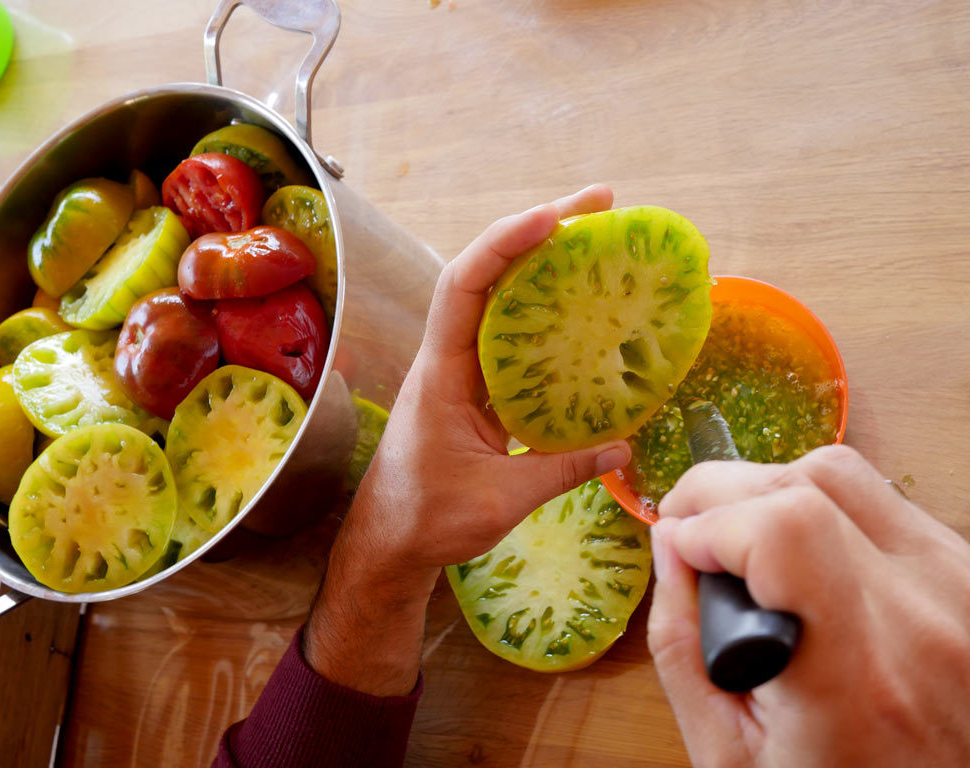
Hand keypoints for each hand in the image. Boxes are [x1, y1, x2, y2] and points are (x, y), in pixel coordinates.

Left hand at [305, 185, 632, 694]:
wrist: (389, 543)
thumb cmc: (427, 519)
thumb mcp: (499, 498)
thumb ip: (562, 471)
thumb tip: (624, 448)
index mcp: (443, 374)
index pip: (464, 287)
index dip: (504, 244)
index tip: (553, 216)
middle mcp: (450, 360)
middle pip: (488, 277)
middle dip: (538, 236)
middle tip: (600, 208)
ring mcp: (463, 374)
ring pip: (501, 303)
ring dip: (544, 269)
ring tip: (599, 243)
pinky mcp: (477, 393)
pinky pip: (513, 341)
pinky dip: (548, 318)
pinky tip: (585, 314)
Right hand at [647, 444, 969, 766]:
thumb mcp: (726, 752)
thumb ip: (678, 644)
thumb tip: (669, 541)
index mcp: (853, 681)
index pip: (785, 531)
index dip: (713, 520)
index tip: (683, 548)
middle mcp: (920, 619)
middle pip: (805, 483)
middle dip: (721, 493)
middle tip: (693, 533)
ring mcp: (953, 586)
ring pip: (840, 471)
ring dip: (770, 490)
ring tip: (744, 541)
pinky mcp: (962, 569)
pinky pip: (877, 495)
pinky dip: (819, 504)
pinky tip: (798, 551)